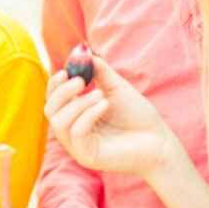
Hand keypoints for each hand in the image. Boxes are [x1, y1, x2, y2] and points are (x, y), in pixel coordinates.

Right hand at [44, 57, 180, 180]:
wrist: (159, 141)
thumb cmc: (138, 116)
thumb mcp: (116, 87)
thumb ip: (98, 70)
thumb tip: (81, 51)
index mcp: (75, 115)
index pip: (52, 99)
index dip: (54, 85)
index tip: (65, 71)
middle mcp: (72, 131)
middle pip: (50, 110)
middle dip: (61, 92)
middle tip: (80, 81)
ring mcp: (77, 145)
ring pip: (59, 122)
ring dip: (77, 104)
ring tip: (100, 95)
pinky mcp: (86, 156)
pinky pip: (76, 133)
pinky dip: (88, 115)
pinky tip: (105, 105)